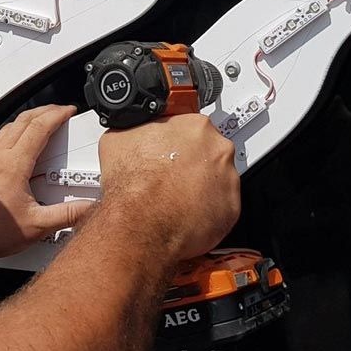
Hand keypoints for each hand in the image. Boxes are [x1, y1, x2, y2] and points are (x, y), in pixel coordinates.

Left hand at [0, 105, 96, 269]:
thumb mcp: (37, 226)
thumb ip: (67, 215)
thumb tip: (88, 208)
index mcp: (14, 165)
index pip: (39, 128)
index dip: (57, 115)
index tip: (68, 111)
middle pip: (23, 120)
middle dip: (44, 111)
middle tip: (59, 110)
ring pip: (7, 128)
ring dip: (26, 120)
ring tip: (40, 121)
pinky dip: (8, 133)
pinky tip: (10, 142)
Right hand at [97, 114, 239, 260]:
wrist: (140, 224)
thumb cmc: (132, 184)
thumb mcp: (119, 138)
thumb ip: (138, 130)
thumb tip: (135, 131)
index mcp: (195, 126)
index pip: (191, 126)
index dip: (177, 140)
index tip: (172, 149)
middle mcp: (218, 150)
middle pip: (209, 151)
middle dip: (192, 162)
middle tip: (171, 175)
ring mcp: (228, 180)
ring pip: (217, 179)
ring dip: (201, 186)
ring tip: (176, 197)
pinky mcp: (231, 209)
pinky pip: (221, 207)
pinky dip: (207, 210)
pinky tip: (185, 213)